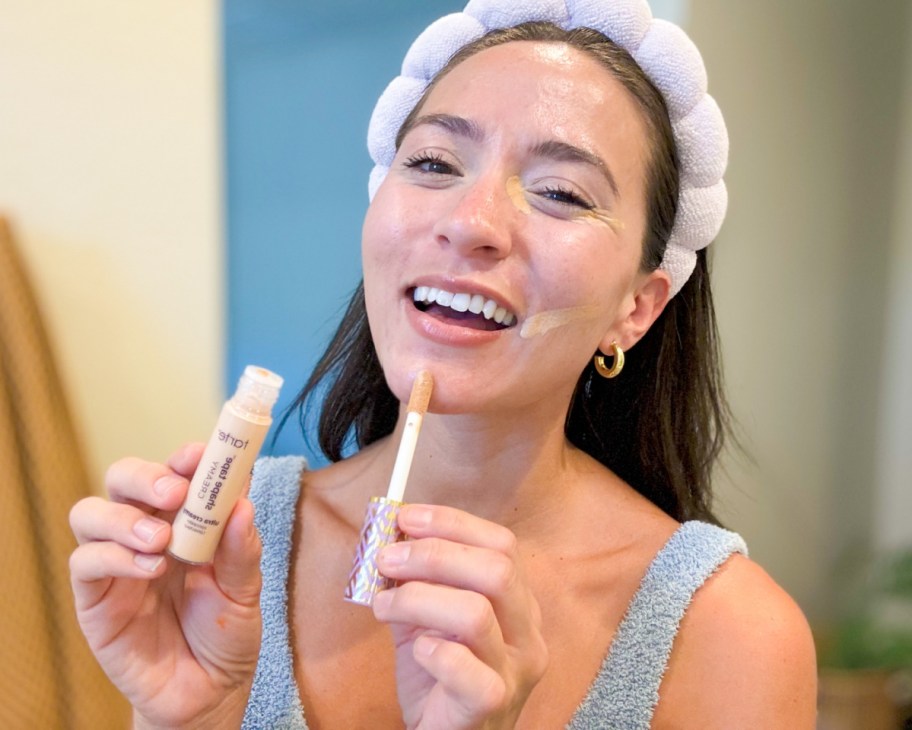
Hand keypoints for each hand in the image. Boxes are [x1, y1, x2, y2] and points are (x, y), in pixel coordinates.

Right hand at [68, 443, 262, 727]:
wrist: (208, 691)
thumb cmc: (225, 632)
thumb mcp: (246, 591)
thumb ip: (242, 549)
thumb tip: (243, 503)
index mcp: (186, 519)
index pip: (176, 473)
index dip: (185, 457)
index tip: (203, 454)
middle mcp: (146, 530)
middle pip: (124, 479)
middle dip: (147, 476)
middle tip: (175, 492)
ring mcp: (116, 562)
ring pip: (91, 512)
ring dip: (125, 517)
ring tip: (160, 540)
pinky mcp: (94, 597)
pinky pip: (86, 562)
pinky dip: (114, 556)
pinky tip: (150, 569)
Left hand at [373, 505, 548, 729]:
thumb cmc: (438, 677)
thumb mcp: (428, 619)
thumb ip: (416, 581)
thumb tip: (389, 537)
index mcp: (519, 603)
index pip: (501, 544)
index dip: (452, 523)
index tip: (405, 518)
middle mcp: (528, 634)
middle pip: (496, 570)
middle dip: (433, 554)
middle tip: (388, 558)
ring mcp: (515, 671)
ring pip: (477, 612)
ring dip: (418, 598)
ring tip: (384, 605)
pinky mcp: (491, 704)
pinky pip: (467, 669)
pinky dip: (434, 651)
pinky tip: (416, 650)